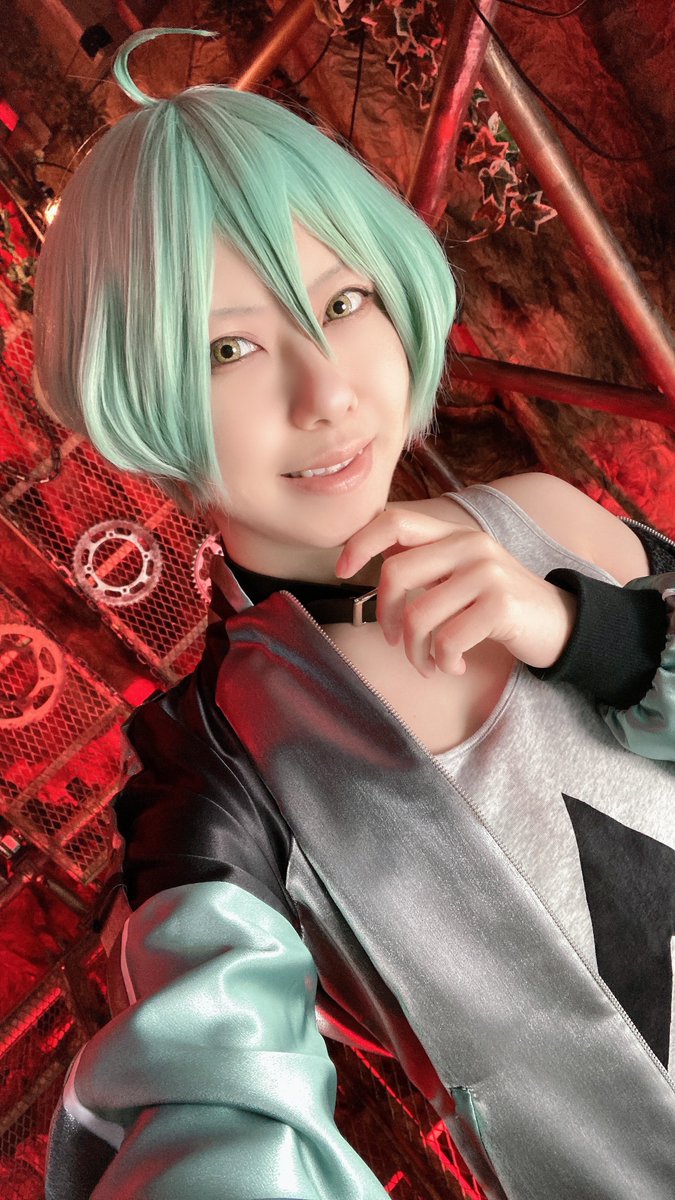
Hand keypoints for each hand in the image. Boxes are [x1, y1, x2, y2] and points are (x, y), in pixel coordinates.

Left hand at [335, 508, 576, 677]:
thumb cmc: (499, 606)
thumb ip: (425, 565)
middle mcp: (469, 545)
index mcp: (453, 534)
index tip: (343, 571)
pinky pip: (447, 641)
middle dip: (386, 617)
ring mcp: (487, 572)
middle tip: (397, 642)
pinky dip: (443, 663)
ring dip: (416, 653)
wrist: (561, 624)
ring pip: (419, 616)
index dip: (359, 543)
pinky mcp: (500, 604)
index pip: (394, 520)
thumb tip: (371, 564)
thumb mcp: (462, 574)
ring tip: (428, 664)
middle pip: (395, 573)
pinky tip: (454, 666)